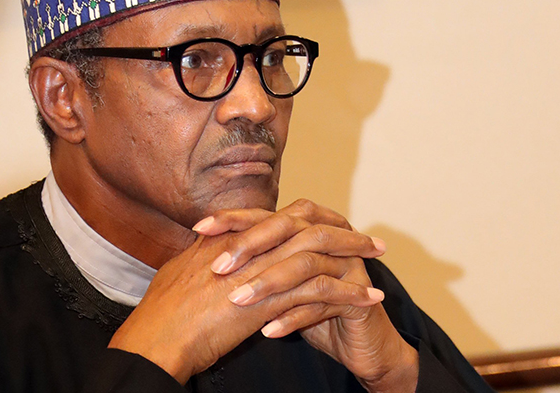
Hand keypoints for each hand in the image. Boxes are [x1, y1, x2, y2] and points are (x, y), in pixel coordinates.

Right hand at [107, 204, 383, 383]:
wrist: (159, 337)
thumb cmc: (162, 313)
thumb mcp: (181, 271)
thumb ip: (201, 255)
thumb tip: (207, 244)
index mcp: (229, 237)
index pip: (280, 219)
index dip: (309, 221)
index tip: (333, 226)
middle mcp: (249, 247)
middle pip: (306, 227)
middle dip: (342, 232)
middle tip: (368, 239)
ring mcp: (262, 270)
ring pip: (320, 253)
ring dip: (355, 257)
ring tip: (379, 262)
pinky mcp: (271, 299)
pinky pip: (322, 291)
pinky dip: (351, 294)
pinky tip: (371, 300)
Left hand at [194, 200, 418, 392]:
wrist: (358, 345)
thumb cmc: (309, 310)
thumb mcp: (276, 283)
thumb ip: (251, 261)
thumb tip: (203, 245)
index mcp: (307, 228)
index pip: (267, 214)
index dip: (234, 218)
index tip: (199, 227)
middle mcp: (329, 238)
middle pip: (288, 228)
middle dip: (250, 245)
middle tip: (217, 266)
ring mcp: (348, 264)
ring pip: (305, 263)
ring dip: (269, 283)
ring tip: (237, 300)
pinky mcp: (360, 295)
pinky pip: (324, 301)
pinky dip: (293, 317)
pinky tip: (268, 331)